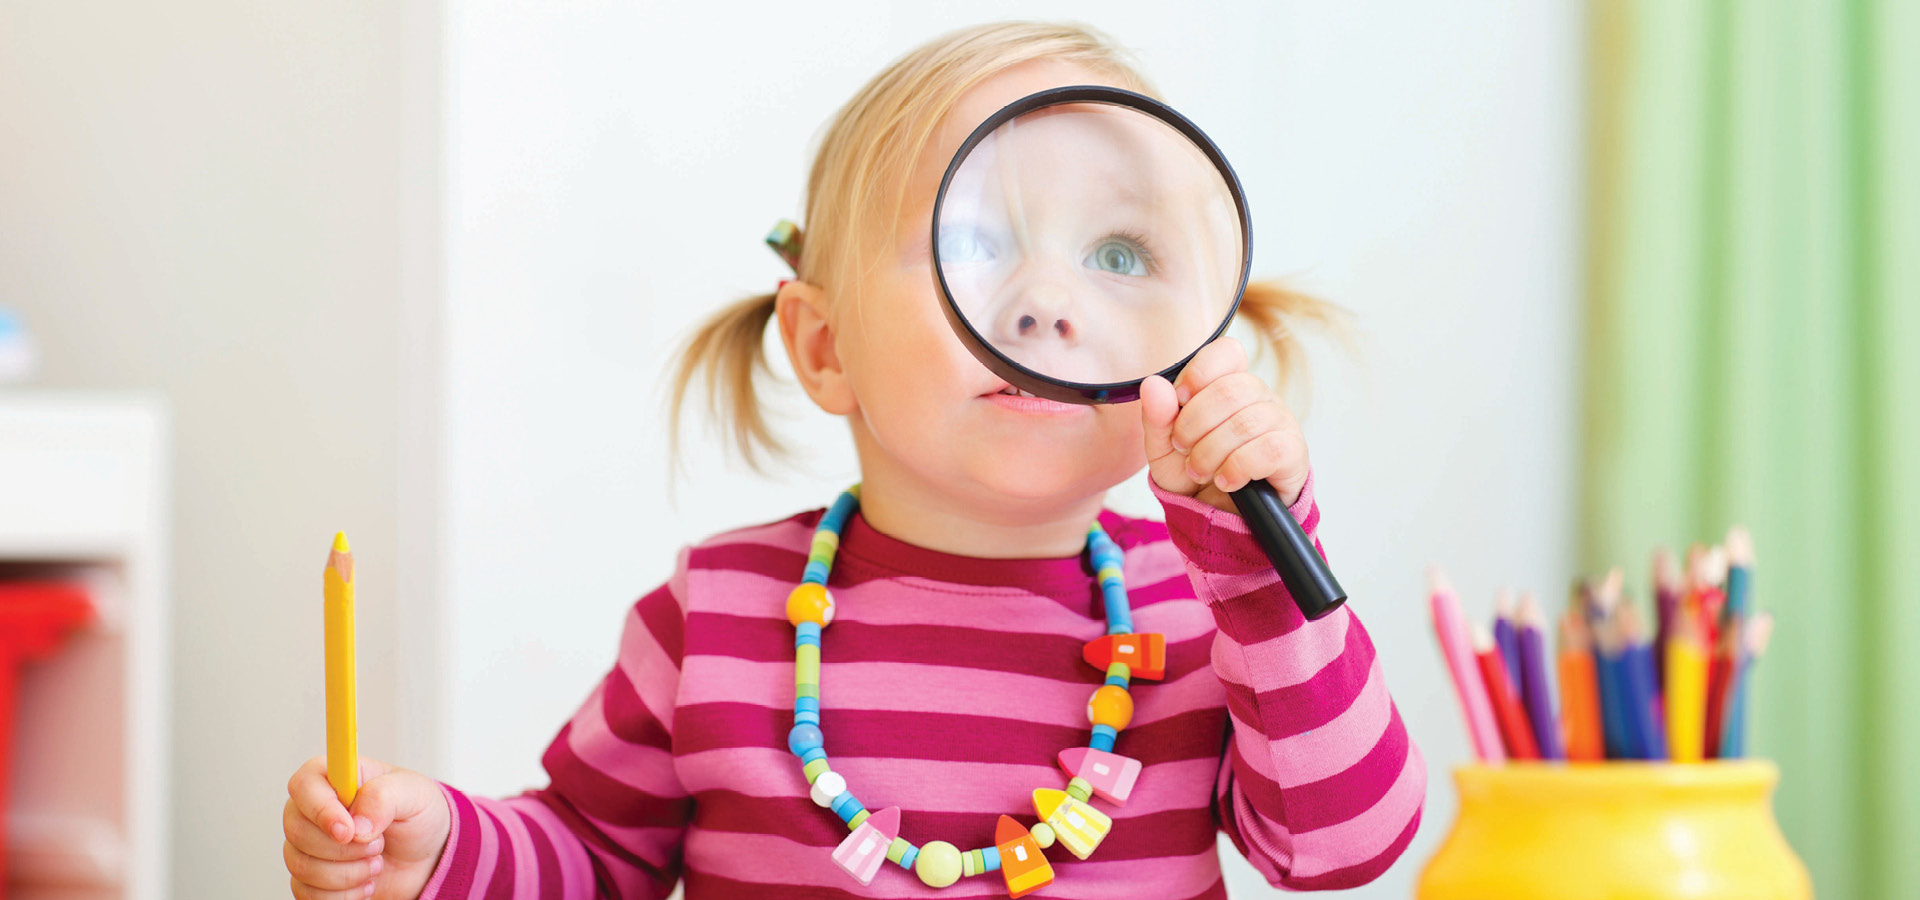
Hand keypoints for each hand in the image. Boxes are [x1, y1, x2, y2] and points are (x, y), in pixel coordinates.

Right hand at [284, 755, 449, 899]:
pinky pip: (306, 893)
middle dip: (344, 848)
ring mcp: (309, 845)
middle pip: (297, 831)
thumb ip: (385, 796)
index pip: (303, 785)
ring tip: (376, 863)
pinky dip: (343, 895)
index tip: (349, 831)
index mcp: (336, 777)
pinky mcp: (311, 878)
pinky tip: (365, 883)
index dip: (321, 810)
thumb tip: (357, 822)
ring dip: (347, 874)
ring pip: (301, 866)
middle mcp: (314, 810)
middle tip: (379, 845)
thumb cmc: (417, 816)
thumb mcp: (415, 794)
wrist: (426, 857)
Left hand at [1141, 336, 1308, 513]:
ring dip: (1210, 453)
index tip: (1180, 400)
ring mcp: (1280, 421)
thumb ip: (1157, 417)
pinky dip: (1236, 469)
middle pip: (1230, 390)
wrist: (1221, 516)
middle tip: (1183, 449)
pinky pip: (1267, 449)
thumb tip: (1153, 384)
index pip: (1227, 352)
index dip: (1199, 373)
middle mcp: (1259, 396)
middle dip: (1194, 425)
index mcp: (1229, 384)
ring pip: (1246, 423)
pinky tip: (1226, 481)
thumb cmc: (1197, 472)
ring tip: (1200, 472)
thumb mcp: (1165, 449)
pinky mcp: (1292, 451)